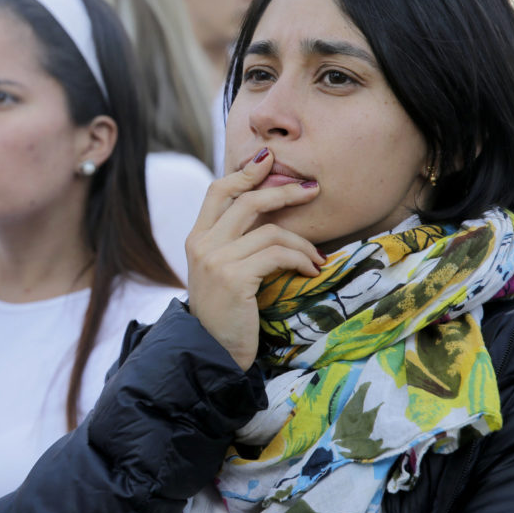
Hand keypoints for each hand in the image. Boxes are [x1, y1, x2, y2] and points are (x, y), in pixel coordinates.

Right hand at [184, 149, 323, 369]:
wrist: (213, 351)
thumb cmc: (226, 313)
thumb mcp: (221, 271)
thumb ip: (234, 242)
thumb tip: (269, 214)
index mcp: (197, 238)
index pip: (218, 190)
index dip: (245, 172)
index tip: (270, 161)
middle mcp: (202, 244)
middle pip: (247, 201)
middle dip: (284, 191)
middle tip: (312, 190)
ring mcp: (215, 260)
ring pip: (269, 230)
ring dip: (302, 242)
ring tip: (317, 257)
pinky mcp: (234, 278)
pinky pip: (277, 254)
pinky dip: (300, 258)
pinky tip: (311, 269)